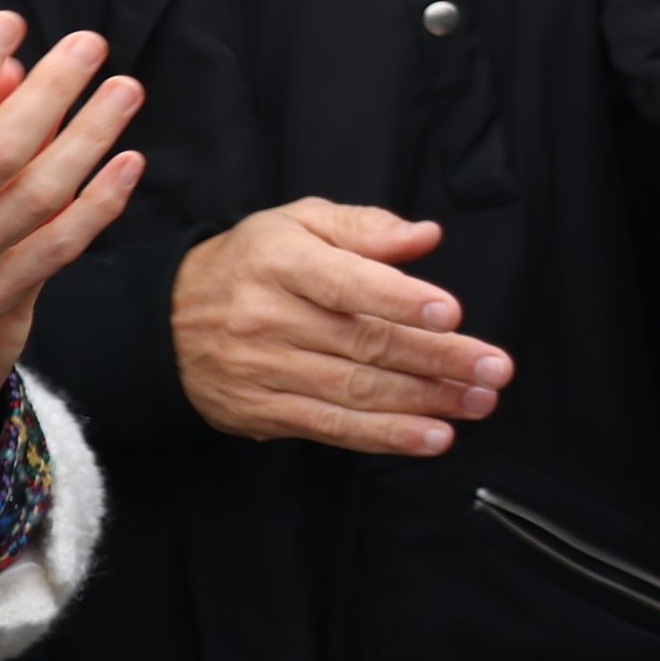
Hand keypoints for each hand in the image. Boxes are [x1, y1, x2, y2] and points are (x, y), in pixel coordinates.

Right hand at [172, 199, 510, 452]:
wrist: (165, 320)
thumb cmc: (251, 263)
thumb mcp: (298, 223)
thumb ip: (365, 226)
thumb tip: (425, 236)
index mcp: (281, 262)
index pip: (347, 283)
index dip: (401, 301)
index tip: (452, 314)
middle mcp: (269, 317)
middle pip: (364, 343)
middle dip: (438, 359)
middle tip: (494, 368)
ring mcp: (264, 369)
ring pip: (355, 390)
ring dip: (426, 401)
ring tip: (478, 402)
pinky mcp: (263, 411)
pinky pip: (332, 428)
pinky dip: (387, 437)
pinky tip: (433, 437)